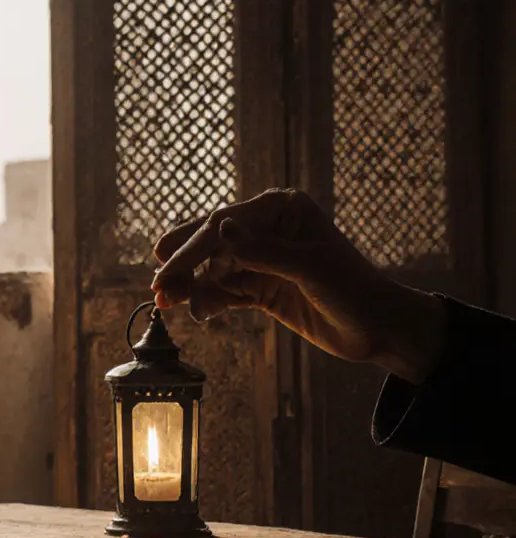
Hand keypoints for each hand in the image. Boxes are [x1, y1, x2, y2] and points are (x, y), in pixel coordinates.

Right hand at [150, 188, 446, 382]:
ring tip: (171, 305)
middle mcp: (268, 228)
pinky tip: (199, 314)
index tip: (164, 269)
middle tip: (158, 288)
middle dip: (183, 266)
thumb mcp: (310, 268)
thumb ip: (262, 250)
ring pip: (213, 270)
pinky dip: (210, 302)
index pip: (224, 225)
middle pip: (210, 244)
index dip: (191, 248)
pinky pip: (225, 292)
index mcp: (282, 209)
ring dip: (192, 288)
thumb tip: (218, 228)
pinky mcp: (261, 287)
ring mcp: (263, 259)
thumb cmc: (354, 289)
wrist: (380, 329)